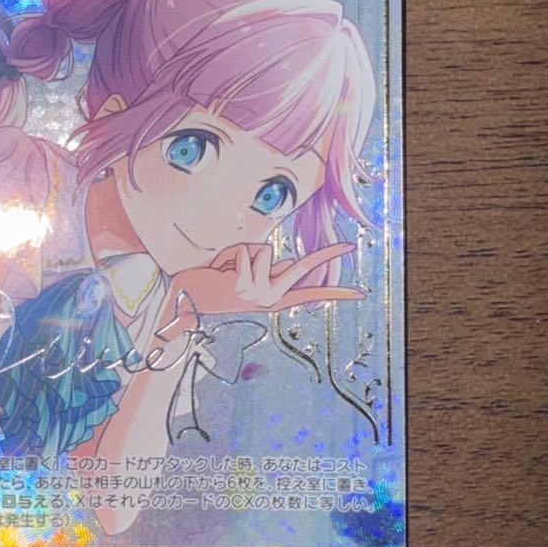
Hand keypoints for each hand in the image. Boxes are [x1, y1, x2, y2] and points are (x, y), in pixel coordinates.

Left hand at [167, 242, 362, 315]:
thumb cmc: (214, 282)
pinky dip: (230, 254)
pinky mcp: (245, 285)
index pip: (309, 293)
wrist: (185, 298)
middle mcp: (270, 300)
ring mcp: (258, 294)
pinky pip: (246, 250)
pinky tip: (219, 270)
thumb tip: (289, 262)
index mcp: (272, 299)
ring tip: (226, 269)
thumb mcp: (246, 278)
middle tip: (351, 246)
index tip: (362, 293)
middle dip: (328, 254)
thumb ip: (267, 271)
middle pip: (303, 268)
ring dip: (241, 253)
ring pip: (264, 250)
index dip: (336, 291)